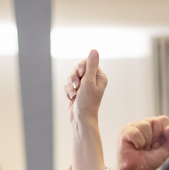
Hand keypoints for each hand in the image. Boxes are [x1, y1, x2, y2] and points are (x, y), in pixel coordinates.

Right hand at [66, 50, 107, 169]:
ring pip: (71, 77)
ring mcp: (84, 86)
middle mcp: (93, 80)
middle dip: (74, 77)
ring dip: (70, 86)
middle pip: (78, 68)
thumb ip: (90, 65)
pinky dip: (68, 91)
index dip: (81, 67)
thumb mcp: (88, 82)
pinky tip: (72, 99)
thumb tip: (94, 50)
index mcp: (99, 76)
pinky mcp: (77, 91)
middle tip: (77, 87)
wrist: (81, 119)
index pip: (87, 62)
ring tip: (74, 95)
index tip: (81, 74)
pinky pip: (68, 85)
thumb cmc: (87, 102)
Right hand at [117, 117, 168, 169]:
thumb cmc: (150, 160)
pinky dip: (138, 142)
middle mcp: (145, 123)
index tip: (158, 144)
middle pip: (155, 121)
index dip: (163, 134)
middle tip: (148, 147)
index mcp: (155, 125)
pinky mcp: (126, 131)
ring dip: (146, 141)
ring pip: (145, 125)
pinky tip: (136, 147)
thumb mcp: (166, 151)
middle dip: (154, 138)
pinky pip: (135, 132)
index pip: (164, 120)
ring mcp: (135, 126)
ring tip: (142, 147)